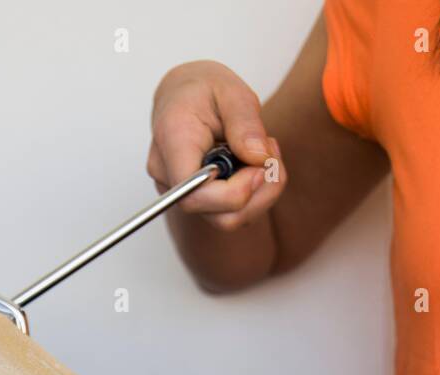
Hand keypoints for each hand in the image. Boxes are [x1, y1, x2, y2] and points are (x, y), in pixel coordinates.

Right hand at [147, 60, 287, 230]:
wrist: (184, 95)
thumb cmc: (204, 90)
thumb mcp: (231, 91)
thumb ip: (245, 123)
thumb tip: (258, 157)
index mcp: (172, 141)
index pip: (193, 193)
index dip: (233, 193)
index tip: (261, 168)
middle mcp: (168, 174)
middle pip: (216, 214)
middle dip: (258, 193)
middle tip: (272, 154)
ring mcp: (180, 192)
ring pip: (228, 219)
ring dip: (261, 194)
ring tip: (267, 155)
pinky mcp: (197, 200)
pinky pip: (231, 213)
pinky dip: (255, 195)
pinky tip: (256, 165)